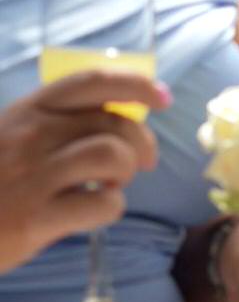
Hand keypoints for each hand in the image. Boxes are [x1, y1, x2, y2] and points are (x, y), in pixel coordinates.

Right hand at [0, 72, 169, 272]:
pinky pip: (103, 203)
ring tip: (110, 185)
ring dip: (125, 172)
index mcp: (26, 112)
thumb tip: (115, 122)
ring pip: (113, 156)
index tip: (161, 98)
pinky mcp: (34, 218)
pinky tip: (92, 212)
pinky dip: (110, 208)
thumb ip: (52, 127)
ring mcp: (31, 177)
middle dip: (142, 143)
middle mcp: (30, 136)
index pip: (91, 83)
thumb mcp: (9, 139)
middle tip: (142, 163)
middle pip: (114, 123)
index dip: (135, 85)